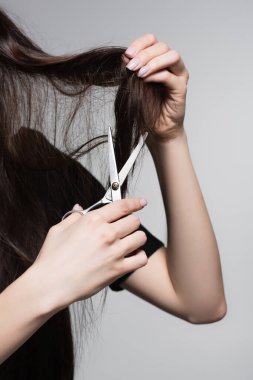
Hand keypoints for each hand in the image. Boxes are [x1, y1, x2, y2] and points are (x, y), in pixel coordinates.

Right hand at [33, 198, 147, 310]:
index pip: (122, 206)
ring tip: (129, 242)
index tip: (141, 203)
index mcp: (93, 220)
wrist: (50, 284)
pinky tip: (131, 256)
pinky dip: (140, 256)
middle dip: (131, 222)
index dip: (135, 203)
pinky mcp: (118, 269)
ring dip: (136, 238)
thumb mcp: (58, 230)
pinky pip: (141, 259)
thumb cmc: (52, 258)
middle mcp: (106, 233)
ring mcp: (114, 251)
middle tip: (125, 227)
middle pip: (134, 221)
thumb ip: (73, 217)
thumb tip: (79, 208)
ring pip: (140, 237)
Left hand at [122, 33, 188, 143]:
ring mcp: (179, 76)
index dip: (140, 44)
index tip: (127, 54)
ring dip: (152, 62)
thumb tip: (124, 56)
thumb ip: (131, 70)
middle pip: (162, 46)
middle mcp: (171, 65)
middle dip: (144, 55)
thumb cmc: (146, 107)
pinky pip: (171, 76)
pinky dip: (157, 75)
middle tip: (130, 67)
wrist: (156, 128)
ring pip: (172, 56)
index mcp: (159, 60)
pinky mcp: (181, 89)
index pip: (152, 41)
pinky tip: (145, 80)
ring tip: (139, 73)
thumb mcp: (134, 84)